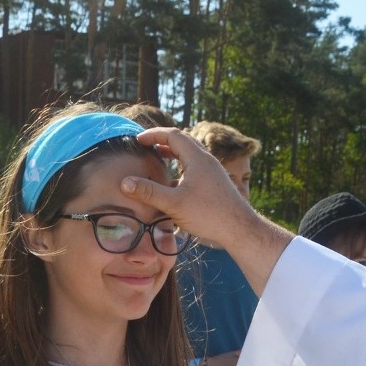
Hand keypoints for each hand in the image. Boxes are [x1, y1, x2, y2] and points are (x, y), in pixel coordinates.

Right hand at [125, 128, 291, 295]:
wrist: (240, 230)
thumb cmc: (210, 215)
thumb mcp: (174, 204)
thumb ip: (149, 192)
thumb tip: (124, 182)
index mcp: (197, 158)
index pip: (173, 135)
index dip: (154, 134)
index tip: (138, 140)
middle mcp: (207, 161)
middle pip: (183, 142)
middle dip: (163, 141)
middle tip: (147, 146)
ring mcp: (213, 172)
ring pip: (191, 155)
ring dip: (174, 154)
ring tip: (158, 159)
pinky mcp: (216, 184)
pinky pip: (196, 168)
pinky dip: (182, 167)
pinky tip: (174, 183)